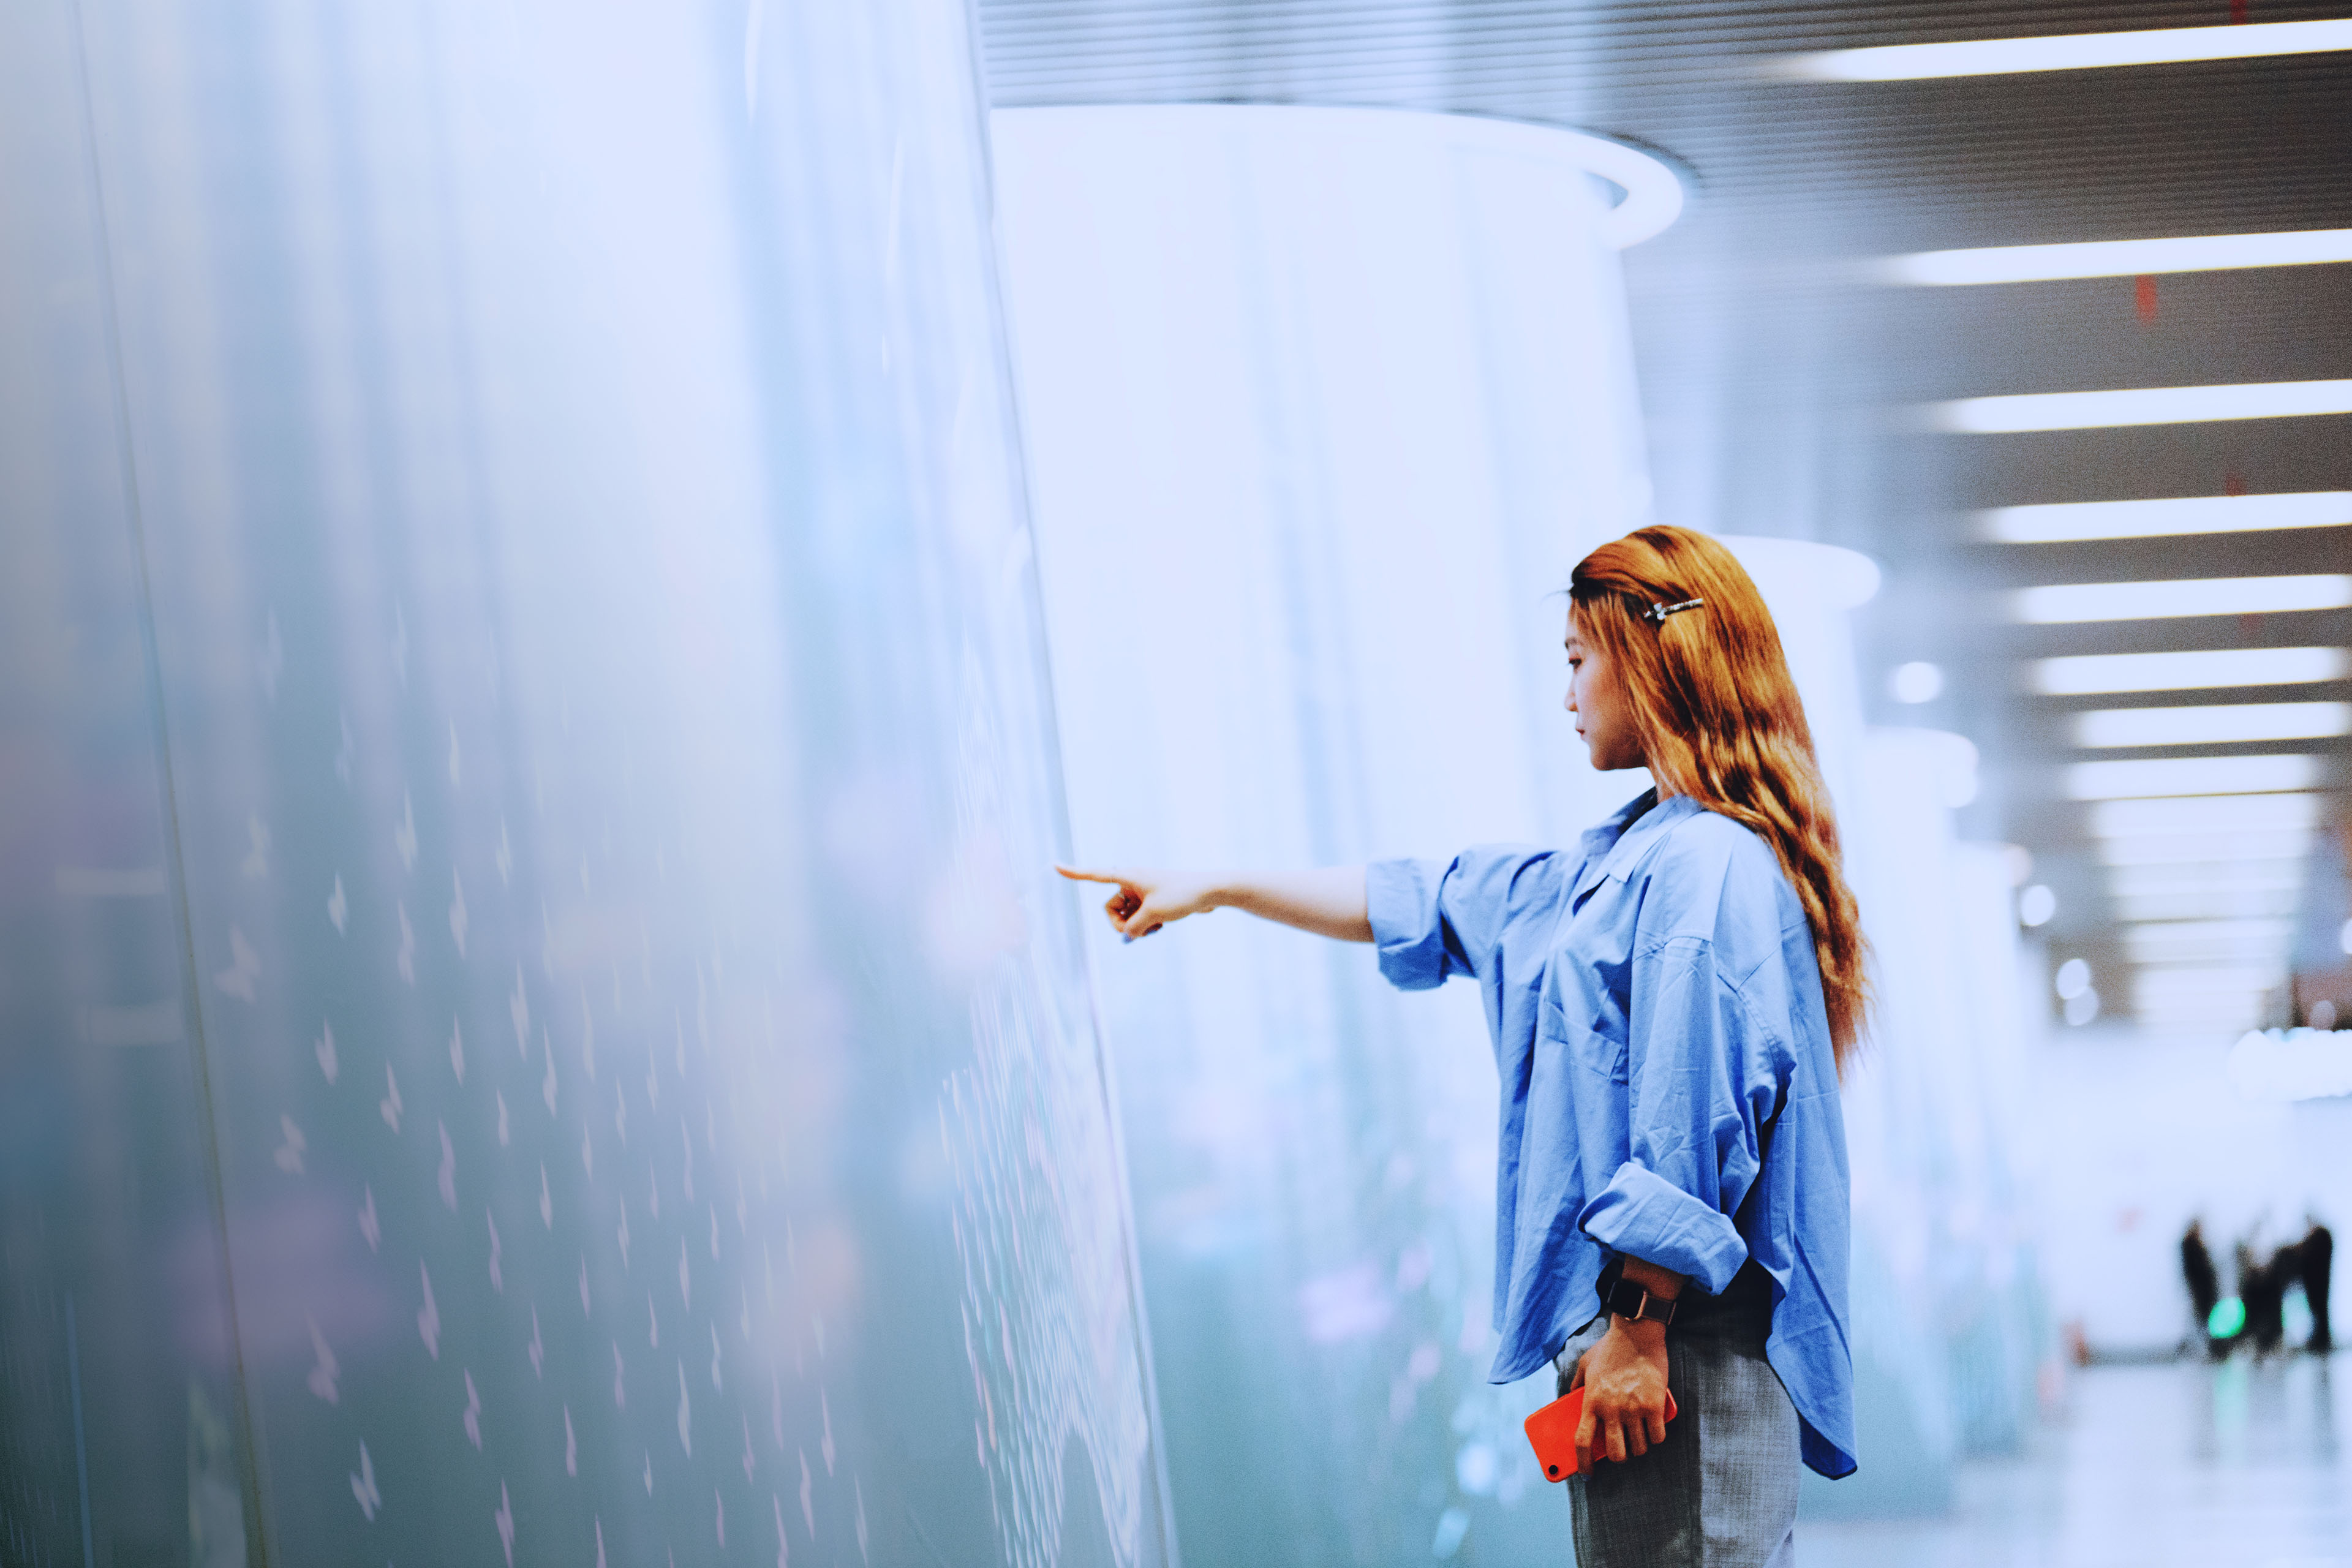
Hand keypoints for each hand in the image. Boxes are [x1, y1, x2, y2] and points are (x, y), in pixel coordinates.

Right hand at [1055, 865, 1218, 940]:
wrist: (1210, 891)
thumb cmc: (1182, 896)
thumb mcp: (1153, 915)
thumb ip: (1134, 928)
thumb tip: (1127, 936)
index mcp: (1128, 876)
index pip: (1095, 875)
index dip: (1074, 872)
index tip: (1054, 865)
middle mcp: (1132, 882)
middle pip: (1110, 909)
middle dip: (1121, 924)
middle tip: (1140, 931)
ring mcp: (1142, 892)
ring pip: (1125, 917)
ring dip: (1137, 927)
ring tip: (1156, 927)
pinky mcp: (1152, 901)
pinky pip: (1138, 918)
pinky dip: (1146, 925)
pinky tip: (1162, 926)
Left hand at [1571, 1319, 1670, 1469]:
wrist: (1637, 1334)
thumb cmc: (1610, 1349)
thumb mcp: (1584, 1364)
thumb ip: (1575, 1384)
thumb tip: (1568, 1399)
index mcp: (1591, 1401)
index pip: (1582, 1441)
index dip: (1583, 1462)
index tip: (1586, 1473)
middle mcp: (1611, 1409)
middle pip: (1616, 1453)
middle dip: (1620, 1457)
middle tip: (1622, 1450)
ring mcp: (1634, 1409)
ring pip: (1639, 1447)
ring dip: (1639, 1446)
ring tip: (1639, 1436)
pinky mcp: (1654, 1406)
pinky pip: (1657, 1437)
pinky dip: (1656, 1438)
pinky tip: (1654, 1429)